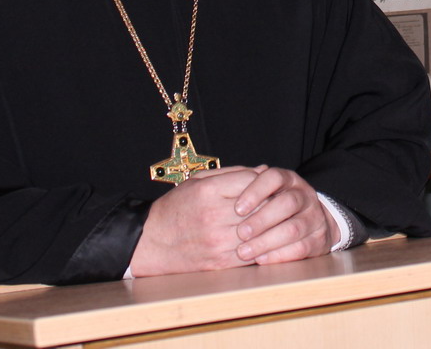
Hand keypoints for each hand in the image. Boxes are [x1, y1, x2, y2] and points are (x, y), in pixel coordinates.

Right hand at [129, 166, 260, 275]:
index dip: (264, 181)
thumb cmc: (176, 208)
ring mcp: (218, 241)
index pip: (251, 181)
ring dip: (270, 225)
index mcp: (208, 191)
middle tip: (277, 201)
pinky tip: (263, 239)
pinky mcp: (221, 262)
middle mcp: (214, 216)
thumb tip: (264, 169)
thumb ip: (232, 173)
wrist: (152, 242)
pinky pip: (252, 253)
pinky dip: (262, 245)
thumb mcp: (198, 181)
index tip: (267, 184)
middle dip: (272, 202)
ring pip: (260, 231)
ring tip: (273, 220)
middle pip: (260, 205)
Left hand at [230, 166, 336, 265]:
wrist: (313, 222)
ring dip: (267, 241)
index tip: (238, 208)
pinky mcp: (318, 240)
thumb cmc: (275, 205)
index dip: (256, 191)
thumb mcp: (262, 190)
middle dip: (261, 220)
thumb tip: (221, 181)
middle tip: (240, 233)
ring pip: (293, 228)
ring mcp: (314, 217)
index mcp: (288, 179)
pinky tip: (260, 259)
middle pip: (287, 203)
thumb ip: (244, 185)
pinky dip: (279, 255)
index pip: (274, 178)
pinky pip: (300, 249)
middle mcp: (304, 195)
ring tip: (244, 251)